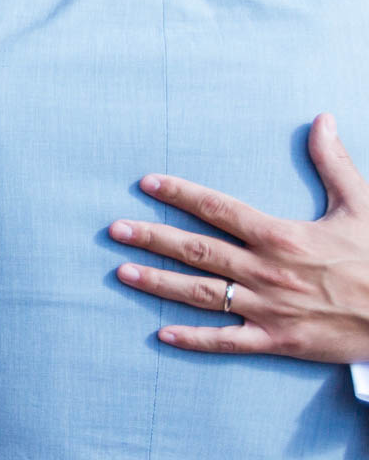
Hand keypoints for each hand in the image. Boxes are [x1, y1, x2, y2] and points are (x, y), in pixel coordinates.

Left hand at [111, 113, 368, 363]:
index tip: (146, 184)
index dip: (180, 194)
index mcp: (281, 235)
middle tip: (115, 229)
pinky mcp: (276, 340)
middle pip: (196, 250)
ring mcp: (267, 307)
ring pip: (200, 293)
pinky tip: (162, 334)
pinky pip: (226, 340)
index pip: (218, 208)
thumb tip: (321, 119)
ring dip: (158, 282)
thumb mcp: (362, 203)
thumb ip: (334, 163)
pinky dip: (194, 338)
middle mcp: (266, 270)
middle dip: (152, 237)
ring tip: (122, 272)